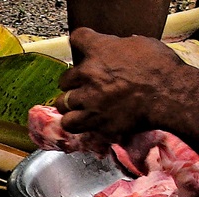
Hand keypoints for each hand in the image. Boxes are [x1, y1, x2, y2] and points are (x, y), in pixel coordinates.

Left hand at [55, 28, 188, 138]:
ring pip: (62, 102)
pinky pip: (69, 123)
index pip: (78, 38)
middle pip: (65, 78)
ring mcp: (88, 98)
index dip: (81, 42)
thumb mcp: (141, 46)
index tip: (84, 48)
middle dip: (74, 82)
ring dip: (71, 104)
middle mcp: (89, 73)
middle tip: (86, 86)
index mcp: (101, 49)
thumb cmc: (161, 68)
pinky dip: (74, 122)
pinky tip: (82, 120)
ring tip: (81, 105)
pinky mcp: (92, 120)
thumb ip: (121, 47)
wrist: (168, 94)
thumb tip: (117, 49)